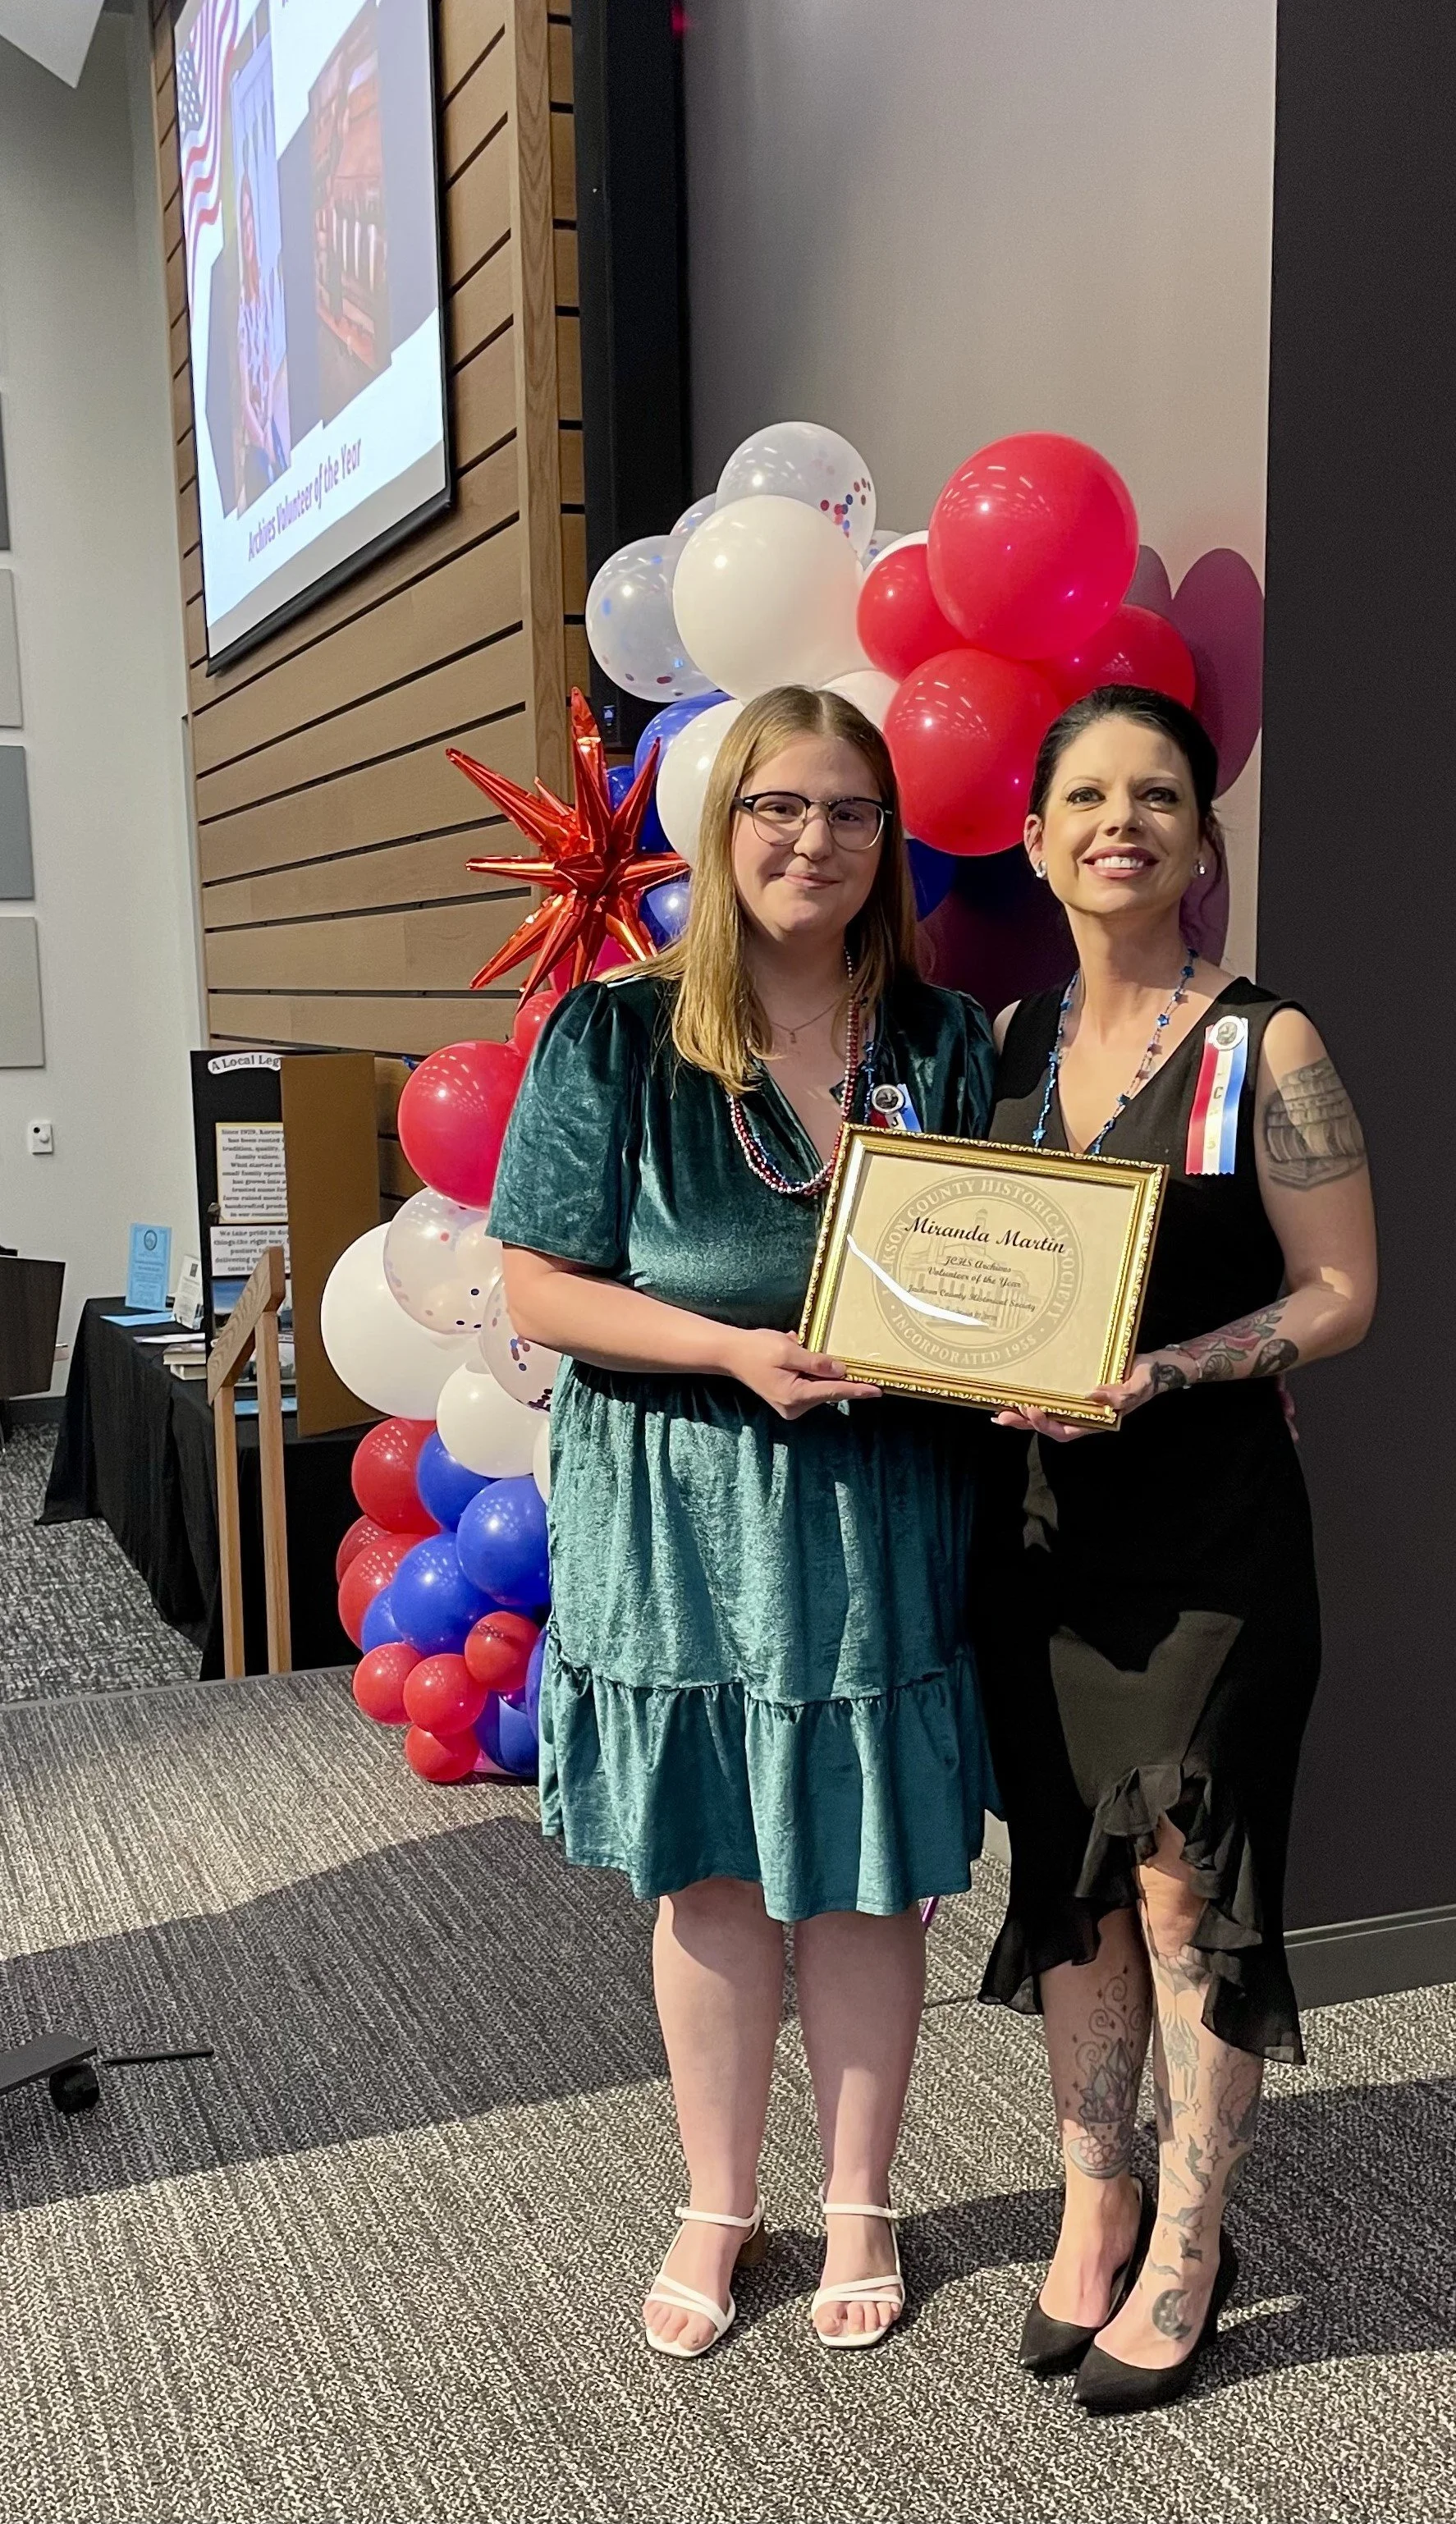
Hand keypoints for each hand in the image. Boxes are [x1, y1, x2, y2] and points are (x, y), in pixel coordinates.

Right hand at [726, 1328, 879, 1421]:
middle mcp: (794, 1407)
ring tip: (797, 1351)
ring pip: (819, 1388)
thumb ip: (816, 1362)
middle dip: (836, 1375)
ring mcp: (790, 1406)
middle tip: (838, 1357)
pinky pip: (809, 1387)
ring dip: (819, 1371)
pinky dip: (809, 1372)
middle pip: (827, 1390)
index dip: (857, 1389)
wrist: (731, 1354)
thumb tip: (841, 1370)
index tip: (877, 1391)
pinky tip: (795, 1357)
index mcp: (795, 1396)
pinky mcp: (788, 1401)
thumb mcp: (788, 1351)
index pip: (834, 1391)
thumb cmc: (757, 1349)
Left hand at [992, 1352, 1189, 1442]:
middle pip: (1050, 1426)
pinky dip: (1032, 1400)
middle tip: (1003, 1415)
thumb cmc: (1147, 1377)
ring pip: (1046, 1415)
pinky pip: (1051, 1400)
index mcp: (1097, 1421)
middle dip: (1026, 1423)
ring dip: (1023, 1415)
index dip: (1047, 1425)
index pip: (1067, 1431)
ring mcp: (1079, 1406)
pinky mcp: (1075, 1392)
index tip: (1032, 1410)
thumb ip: (1121, 1393)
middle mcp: (1084, 1417)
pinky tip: (1015, 1398)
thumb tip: (1093, 1395)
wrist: (1152, 1368)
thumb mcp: (1138, 1385)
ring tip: (999, 1412)